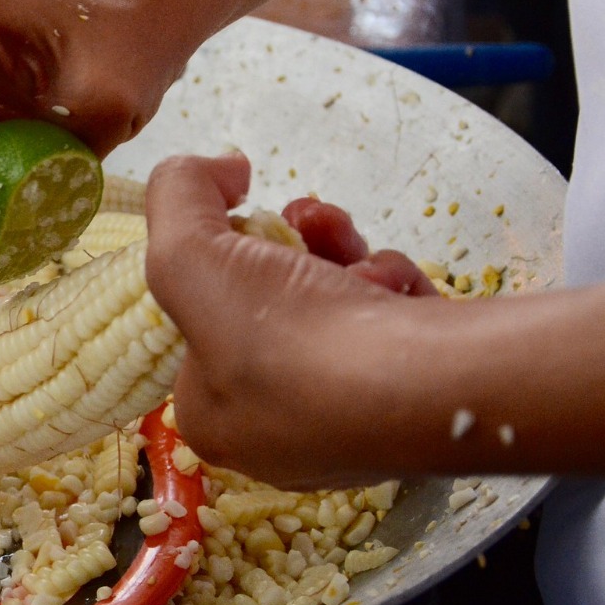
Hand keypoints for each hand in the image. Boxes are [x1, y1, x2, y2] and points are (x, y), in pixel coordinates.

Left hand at [144, 153, 438, 489]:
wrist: (427, 387)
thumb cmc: (291, 340)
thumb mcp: (187, 254)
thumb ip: (177, 197)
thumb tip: (219, 171)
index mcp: (211, 418)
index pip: (200, 319)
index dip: (222, 257)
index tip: (246, 224)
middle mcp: (276, 433)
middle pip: (272, 304)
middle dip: (294, 248)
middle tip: (310, 226)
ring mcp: (349, 425)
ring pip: (335, 307)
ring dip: (345, 260)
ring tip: (360, 257)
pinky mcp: (413, 403)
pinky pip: (392, 327)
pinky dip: (395, 291)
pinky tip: (398, 291)